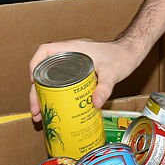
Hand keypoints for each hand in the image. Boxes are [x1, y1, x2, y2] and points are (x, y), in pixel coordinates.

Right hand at [29, 38, 144, 119]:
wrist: (130, 53)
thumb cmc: (121, 57)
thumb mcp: (112, 73)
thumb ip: (104, 87)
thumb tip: (95, 104)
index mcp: (73, 49)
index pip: (45, 51)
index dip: (35, 65)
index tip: (33, 82)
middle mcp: (70, 55)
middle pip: (44, 70)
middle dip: (36, 90)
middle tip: (36, 110)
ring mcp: (73, 64)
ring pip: (50, 78)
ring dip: (43, 95)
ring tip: (40, 115)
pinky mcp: (77, 73)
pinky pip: (60, 82)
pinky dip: (54, 95)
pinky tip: (56, 109)